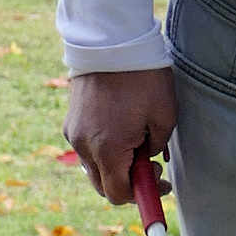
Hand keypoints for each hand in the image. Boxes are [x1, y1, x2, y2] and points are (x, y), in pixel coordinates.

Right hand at [67, 67, 178, 205]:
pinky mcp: (71, 120)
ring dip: (115, 165)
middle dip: (128, 183)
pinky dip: (103, 148)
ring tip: (137, 142)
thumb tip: (148, 159)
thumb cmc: (142, 77)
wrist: (110, 40)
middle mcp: (84, 146)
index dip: (142, 195)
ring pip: (94, 167)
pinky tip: (121, 129)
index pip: (118, 194)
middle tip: (151, 166)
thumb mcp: (164, 115)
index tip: (161, 183)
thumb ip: (156, 147)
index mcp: (108, 149)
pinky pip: (87, 147)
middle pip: (102, 186)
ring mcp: (74, 133)